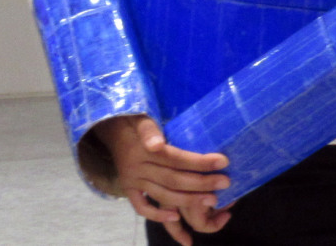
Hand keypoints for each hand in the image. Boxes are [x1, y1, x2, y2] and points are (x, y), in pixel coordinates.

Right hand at [96, 115, 230, 244]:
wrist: (110, 128)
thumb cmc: (134, 121)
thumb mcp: (140, 117)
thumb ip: (149, 130)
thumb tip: (157, 144)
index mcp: (143, 149)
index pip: (176, 158)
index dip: (199, 162)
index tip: (223, 161)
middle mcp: (137, 167)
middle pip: (173, 179)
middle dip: (201, 183)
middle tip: (225, 183)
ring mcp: (132, 181)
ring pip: (163, 195)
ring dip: (188, 200)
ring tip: (212, 200)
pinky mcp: (128, 190)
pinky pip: (141, 207)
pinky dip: (158, 216)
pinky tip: (177, 217)